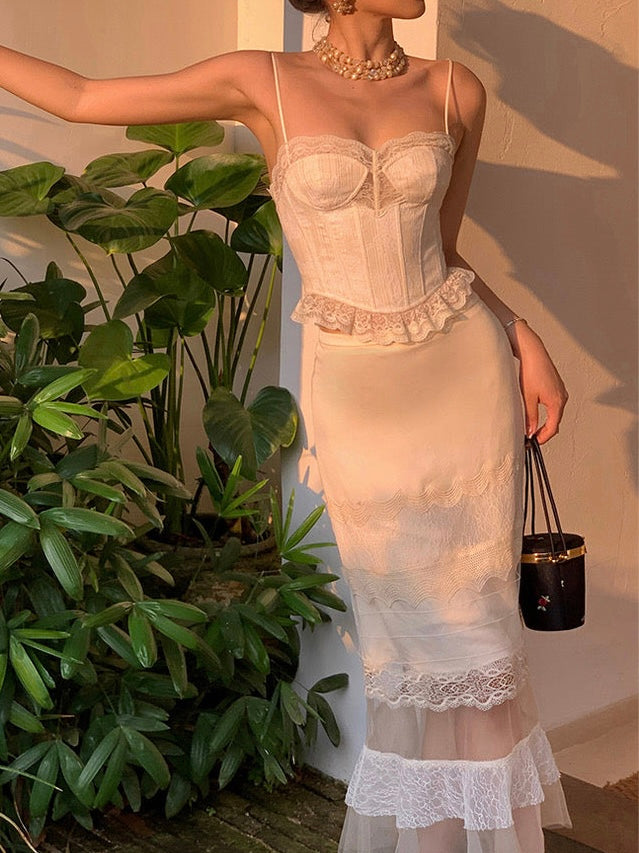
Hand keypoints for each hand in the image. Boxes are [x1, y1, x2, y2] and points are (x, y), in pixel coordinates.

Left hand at [507, 322, 568, 444]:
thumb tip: (530, 431)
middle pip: (555, 422)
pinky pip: (554, 405)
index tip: (533, 442)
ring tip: (532, 428)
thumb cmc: (531, 371)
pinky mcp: (556, 387)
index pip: (553, 427)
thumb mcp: (528, 398)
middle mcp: (562, 397)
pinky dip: (547, 413)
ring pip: (555, 413)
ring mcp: (561, 391)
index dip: (543, 438)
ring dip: (546, 422)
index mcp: (557, 402)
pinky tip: (537, 414)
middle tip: (531, 438)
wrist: (532, 352)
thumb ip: (530, 417)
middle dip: (544, 432)